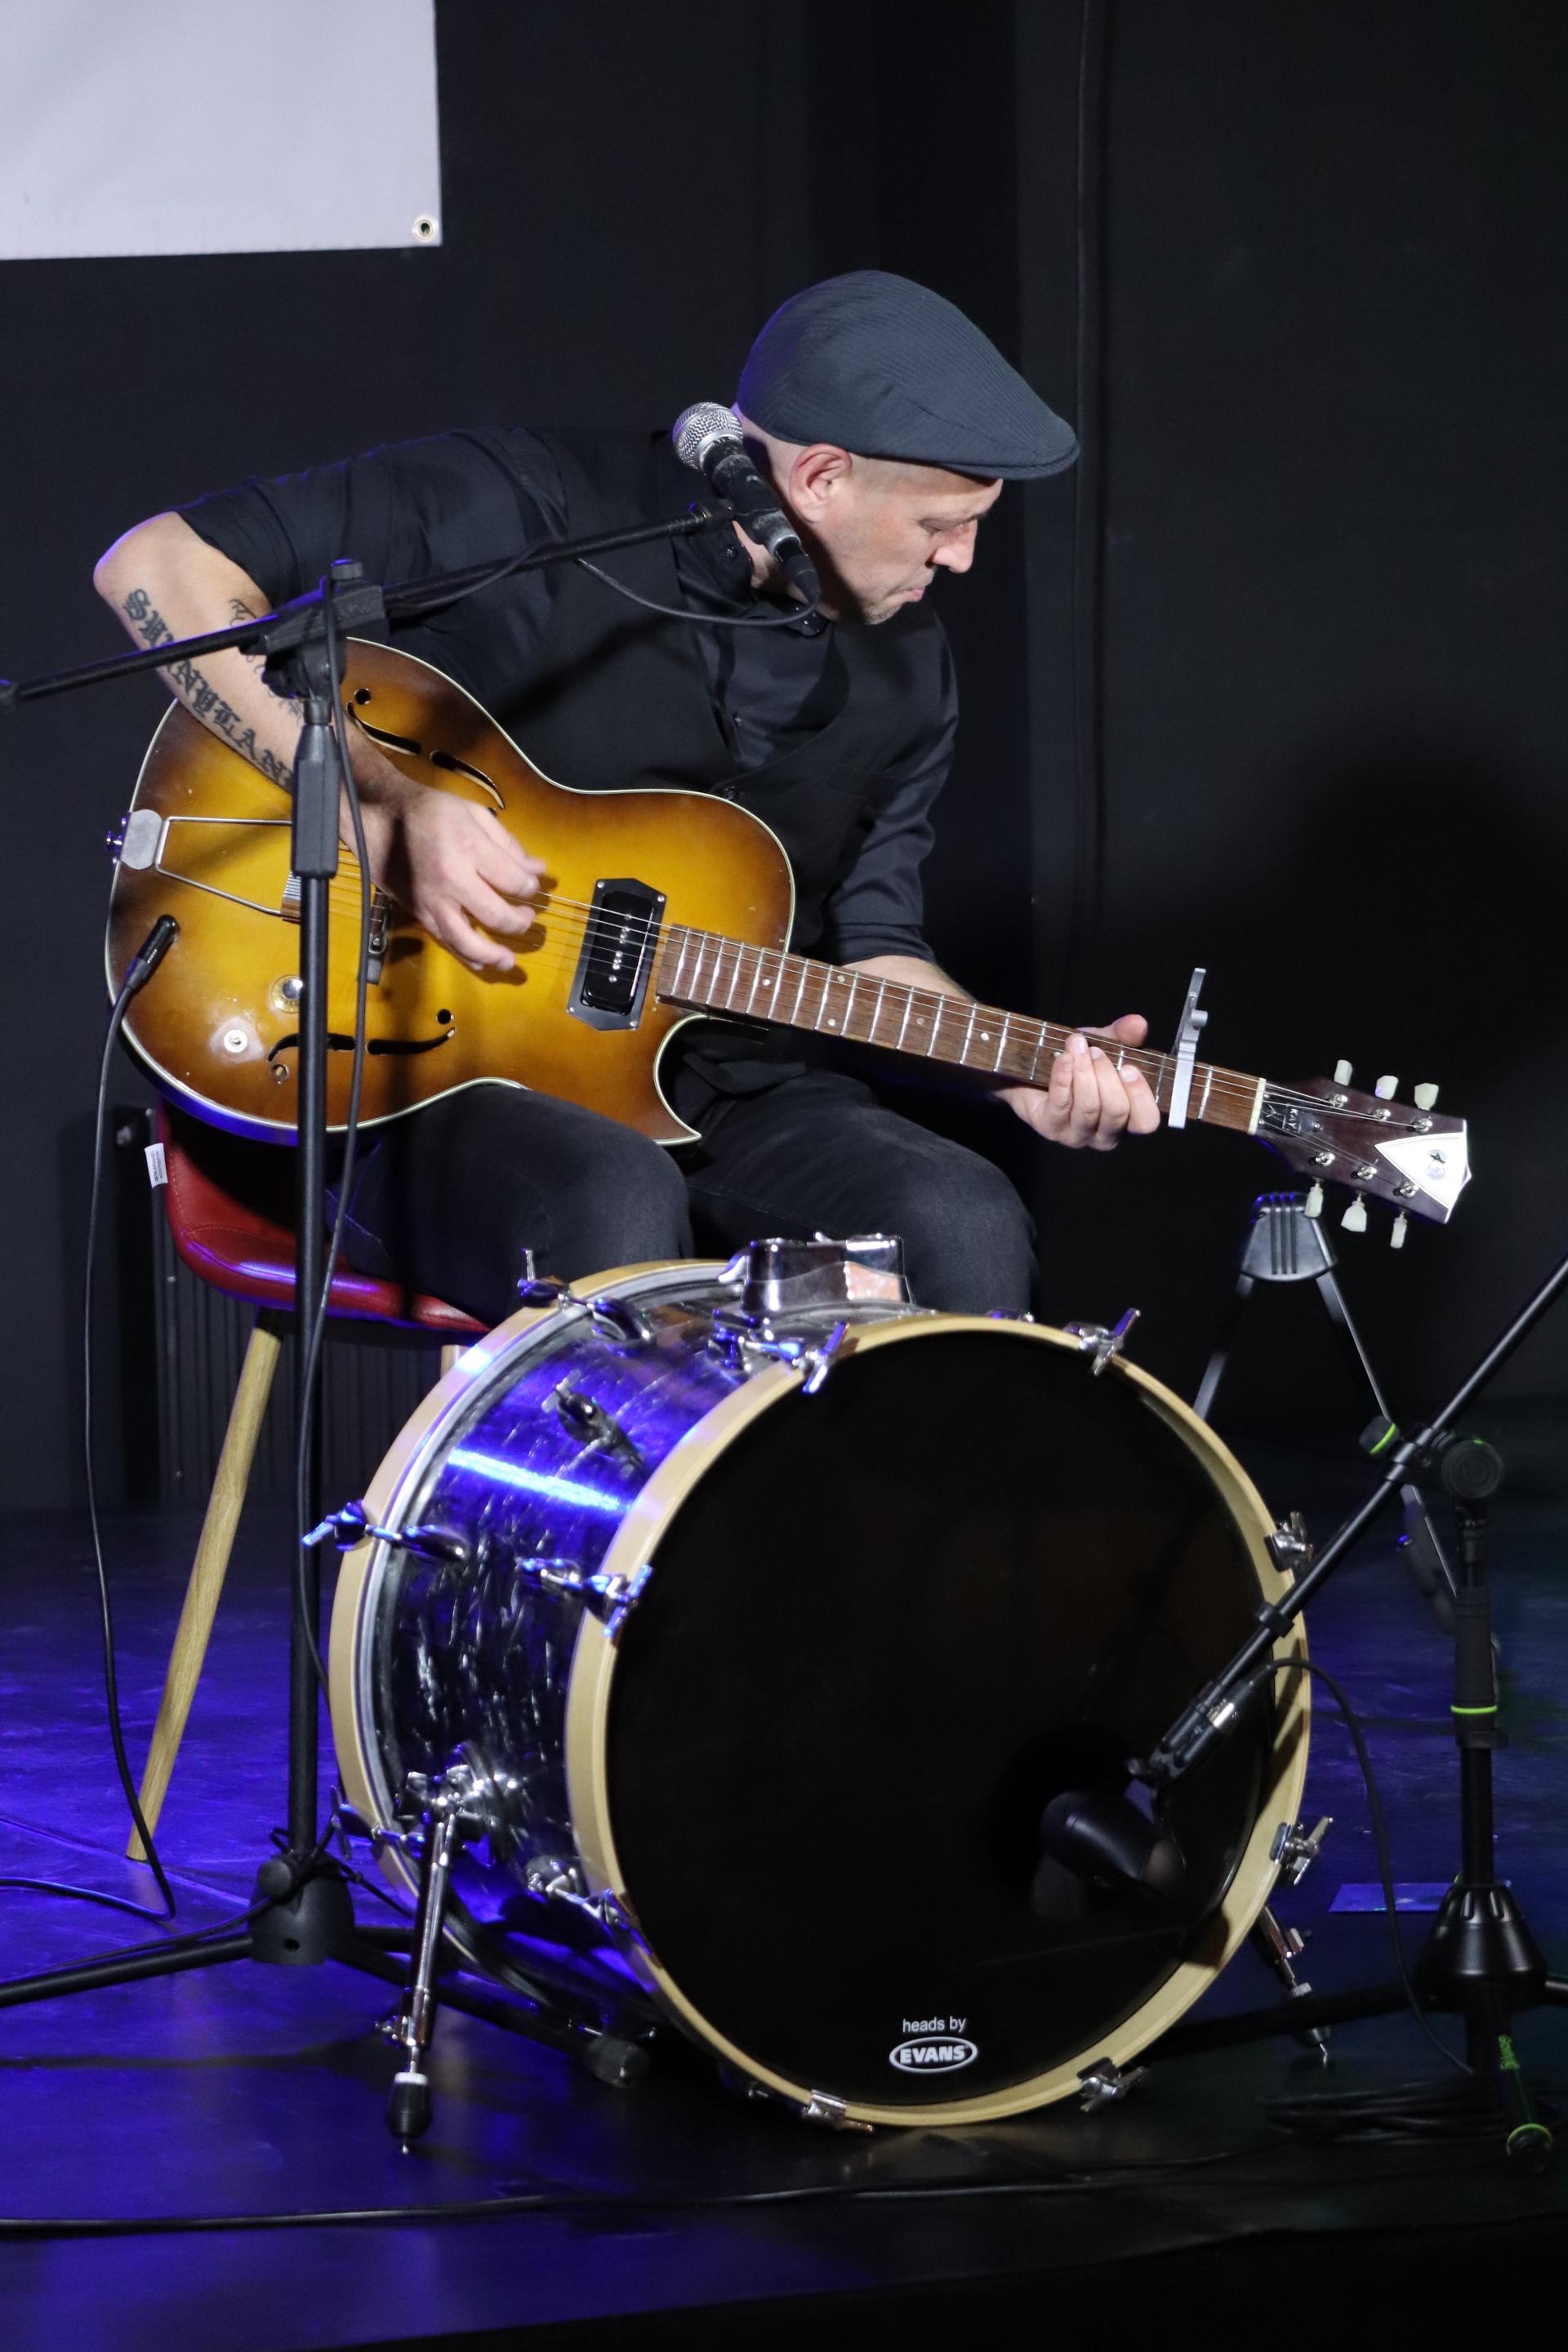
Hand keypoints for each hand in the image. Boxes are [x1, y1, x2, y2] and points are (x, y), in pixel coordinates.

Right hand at [357, 784, 544, 971]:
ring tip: (509, 960)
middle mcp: (452, 879)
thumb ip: (508, 844)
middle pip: (495, 915)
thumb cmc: (430, 811)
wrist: (379, 818)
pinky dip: (464, 956)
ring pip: (466, 940)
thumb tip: (537, 870)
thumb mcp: (475, 814)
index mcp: (469, 848)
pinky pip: (443, 940)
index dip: (530, 888)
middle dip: (518, 921)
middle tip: (527, 917)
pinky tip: (480, 962)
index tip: (532, 887)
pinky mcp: (418, 912)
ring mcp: (433, 899)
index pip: (512, 881)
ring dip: (492, 955)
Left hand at [1000, 1013, 1160, 1148]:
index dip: (1140, 1095)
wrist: (1033, 1069)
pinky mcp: (1051, 1128)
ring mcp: (1077, 1135)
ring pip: (1089, 1108)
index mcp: (1127, 1118)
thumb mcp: (1104, 1045)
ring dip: (1084, 1073)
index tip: (1128, 1067)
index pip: (1146, 1121)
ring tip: (1077, 1048)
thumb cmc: (1077, 1064)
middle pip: (1116, 1110)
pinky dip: (1063, 1077)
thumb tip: (1138, 1023)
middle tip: (1095, 1051)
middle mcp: (1105, 1134)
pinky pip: (1061, 1104)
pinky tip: (1063, 1059)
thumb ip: (1123, 1036)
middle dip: (1106, 1075)